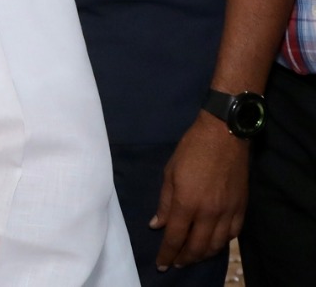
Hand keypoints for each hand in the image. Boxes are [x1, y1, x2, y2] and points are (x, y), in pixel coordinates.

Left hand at [149, 113, 249, 270]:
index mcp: (187, 203)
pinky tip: (213, 244)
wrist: (224, 135)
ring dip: (203, 254)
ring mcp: (228, 211)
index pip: (175, 237)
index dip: (167, 253)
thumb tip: (157, 224)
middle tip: (176, 263)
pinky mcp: (242, 208)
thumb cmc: (191, 150)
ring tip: (192, 257)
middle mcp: (209, 212)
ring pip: (217, 244)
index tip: (161, 264)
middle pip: (197, 246)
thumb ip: (165, 202)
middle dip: (185, 258)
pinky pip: (233, 234)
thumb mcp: (169, 173)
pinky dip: (222, 243)